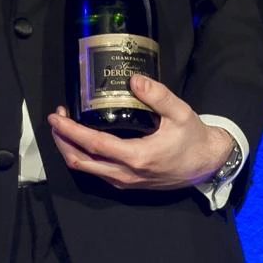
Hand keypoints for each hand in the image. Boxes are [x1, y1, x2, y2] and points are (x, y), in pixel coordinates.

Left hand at [46, 75, 234, 189]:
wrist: (207, 164)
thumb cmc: (193, 139)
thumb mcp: (180, 112)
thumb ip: (157, 95)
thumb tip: (134, 79)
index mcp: (136, 157)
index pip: (93, 144)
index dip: (70, 131)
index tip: (56, 117)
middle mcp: (126, 174)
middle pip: (81, 162)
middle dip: (62, 141)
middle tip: (56, 119)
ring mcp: (125, 182)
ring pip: (87, 170)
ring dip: (70, 149)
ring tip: (65, 127)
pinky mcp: (127, 183)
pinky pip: (97, 173)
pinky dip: (83, 157)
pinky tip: (83, 141)